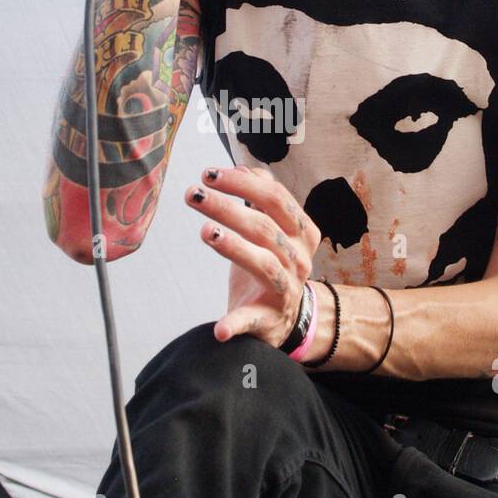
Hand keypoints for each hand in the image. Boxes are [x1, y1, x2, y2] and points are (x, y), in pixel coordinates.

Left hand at [185, 164, 321, 345]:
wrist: (285, 318)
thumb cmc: (273, 264)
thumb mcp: (273, 229)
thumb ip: (263, 199)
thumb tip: (244, 169)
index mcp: (303, 232)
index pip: (276, 198)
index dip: (242, 183)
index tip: (208, 173)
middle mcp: (299, 259)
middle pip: (264, 227)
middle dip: (227, 207)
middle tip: (194, 194)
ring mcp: (287, 291)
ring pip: (264, 264)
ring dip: (233, 248)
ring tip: (205, 232)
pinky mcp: (268, 321)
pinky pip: (252, 320)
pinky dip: (235, 324)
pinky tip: (218, 328)